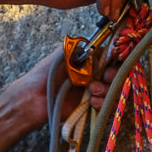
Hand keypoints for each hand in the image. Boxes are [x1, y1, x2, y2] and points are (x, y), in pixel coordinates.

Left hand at [0, 51, 115, 132]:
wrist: (34, 99)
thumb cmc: (45, 74)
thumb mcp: (64, 54)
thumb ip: (83, 49)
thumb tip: (102, 44)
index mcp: (88, 59)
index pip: (111, 56)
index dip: (118, 58)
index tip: (118, 59)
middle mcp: (93, 74)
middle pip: (117, 73)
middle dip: (114, 75)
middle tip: (106, 77)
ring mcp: (93, 90)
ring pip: (114, 90)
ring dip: (107, 90)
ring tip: (92, 91)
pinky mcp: (91, 106)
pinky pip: (106, 105)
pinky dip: (102, 103)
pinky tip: (92, 102)